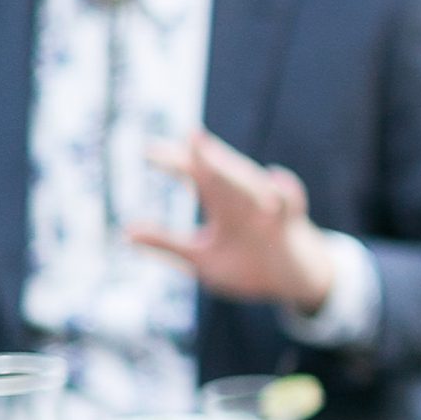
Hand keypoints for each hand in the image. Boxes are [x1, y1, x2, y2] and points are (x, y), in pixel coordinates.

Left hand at [128, 129, 335, 313]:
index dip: (175, 163)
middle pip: (222, 174)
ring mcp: (268, 211)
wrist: (294, 280)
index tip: (149, 151)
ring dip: (237, 170)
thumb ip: (168, 244)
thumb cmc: (245, 266)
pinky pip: (291, 205)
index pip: (196, 177)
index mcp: (221, 205)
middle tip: (189, 139)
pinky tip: (274, 179)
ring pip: (252, 184)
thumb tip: (126, 234)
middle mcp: (243, 201)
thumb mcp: (201, 260)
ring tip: (220, 156)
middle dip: (206, 159)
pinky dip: (286, 192)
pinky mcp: (290, 226)